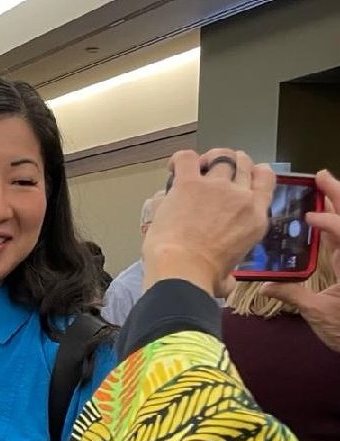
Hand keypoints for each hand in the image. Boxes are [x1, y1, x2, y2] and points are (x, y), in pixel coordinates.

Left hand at [143, 149, 273, 297]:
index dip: (255, 171)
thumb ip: (230, 274)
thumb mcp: (229, 277)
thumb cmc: (203, 276)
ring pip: (219, 158)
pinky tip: (174, 168)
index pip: (266, 179)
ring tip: (196, 167)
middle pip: (242, 164)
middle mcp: (240, 197)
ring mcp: (215, 187)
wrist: (183, 269)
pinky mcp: (189, 183)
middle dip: (231, 162)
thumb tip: (227, 282)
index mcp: (255, 217)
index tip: (245, 172)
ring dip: (208, 159)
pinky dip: (181, 160)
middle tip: (215, 168)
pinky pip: (187, 158)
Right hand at [264, 169, 339, 352]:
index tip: (311, 218)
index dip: (330, 222)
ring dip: (339, 207)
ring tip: (326, 188)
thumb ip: (293, 295)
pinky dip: (337, 229)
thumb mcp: (319, 315)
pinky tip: (326, 222)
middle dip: (338, 197)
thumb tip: (264, 285)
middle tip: (322, 177)